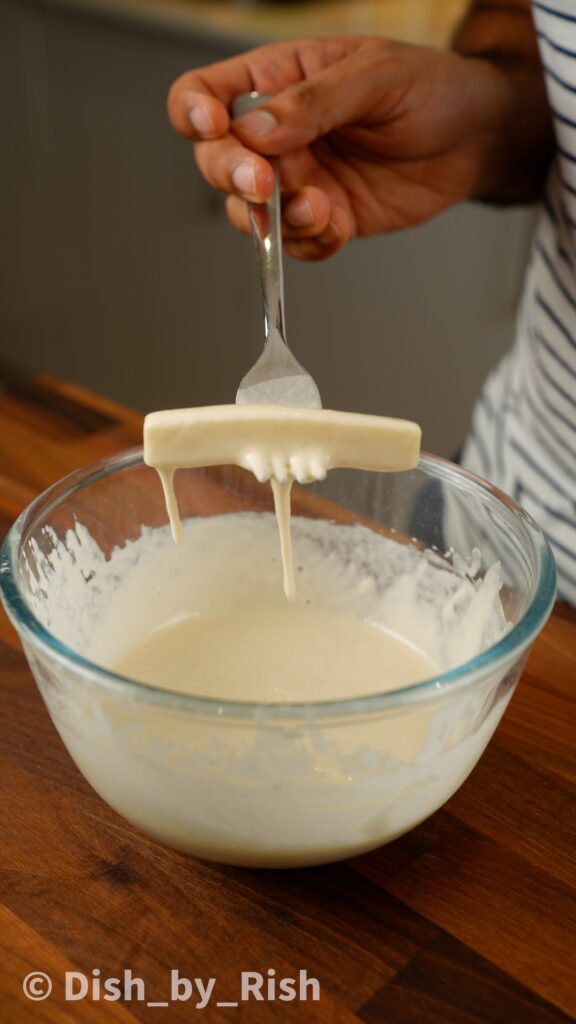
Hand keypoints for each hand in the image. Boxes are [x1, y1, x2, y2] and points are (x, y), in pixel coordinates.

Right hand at [167, 36, 539, 259]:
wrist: (475, 139)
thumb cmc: (429, 88)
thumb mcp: (375, 75)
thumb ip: (315, 102)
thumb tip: (256, 131)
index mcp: (277, 81)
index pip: (205, 93)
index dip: (193, 112)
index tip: (212, 127)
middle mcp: (277, 136)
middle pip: (216, 161)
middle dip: (232, 176)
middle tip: (265, 183)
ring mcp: (298, 181)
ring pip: (249, 213)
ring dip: (272, 220)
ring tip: (319, 208)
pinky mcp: (325, 220)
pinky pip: (295, 245)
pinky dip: (309, 244)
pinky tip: (338, 228)